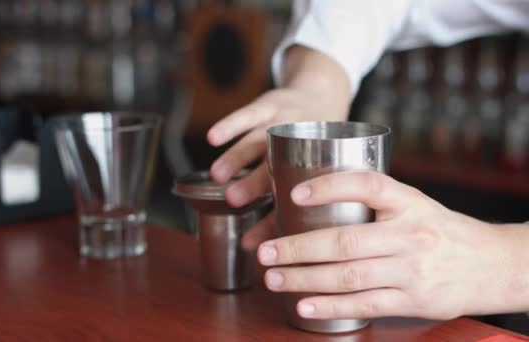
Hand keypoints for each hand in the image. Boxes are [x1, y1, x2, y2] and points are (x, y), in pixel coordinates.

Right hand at [206, 46, 350, 249]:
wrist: (322, 96)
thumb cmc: (311, 149)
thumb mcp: (307, 176)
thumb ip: (285, 210)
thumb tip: (259, 250)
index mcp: (312, 169)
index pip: (289, 201)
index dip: (271, 222)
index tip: (251, 242)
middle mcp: (298, 147)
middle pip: (273, 168)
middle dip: (253, 184)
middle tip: (234, 200)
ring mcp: (284, 124)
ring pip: (258, 142)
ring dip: (237, 157)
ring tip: (218, 175)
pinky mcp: (270, 105)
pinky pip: (249, 114)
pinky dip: (231, 124)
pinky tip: (213, 138)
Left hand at [257, 171, 513, 319]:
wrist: (492, 264)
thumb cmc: (440, 230)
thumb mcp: (414, 204)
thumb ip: (374, 203)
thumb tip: (315, 200)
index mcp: (409, 202)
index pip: (368, 185)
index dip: (329, 186)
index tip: (294, 192)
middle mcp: (410, 234)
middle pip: (345, 240)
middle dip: (298, 248)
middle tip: (265, 251)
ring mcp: (411, 270)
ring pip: (349, 276)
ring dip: (305, 278)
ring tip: (274, 277)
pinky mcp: (414, 300)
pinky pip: (365, 304)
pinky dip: (331, 306)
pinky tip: (304, 305)